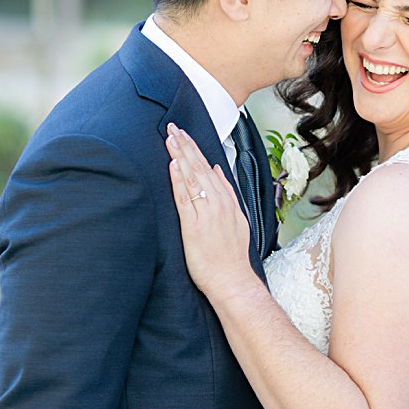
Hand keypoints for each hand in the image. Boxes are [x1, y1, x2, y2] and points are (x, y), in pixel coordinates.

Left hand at [166, 124, 254, 296]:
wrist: (232, 280)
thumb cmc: (231, 256)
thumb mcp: (237, 219)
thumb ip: (227, 193)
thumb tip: (217, 170)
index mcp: (227, 201)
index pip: (208, 168)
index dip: (194, 149)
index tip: (183, 134)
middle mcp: (218, 204)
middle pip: (199, 168)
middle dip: (185, 145)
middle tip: (172, 127)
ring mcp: (206, 214)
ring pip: (191, 179)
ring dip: (180, 156)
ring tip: (170, 138)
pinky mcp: (194, 227)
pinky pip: (185, 198)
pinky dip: (179, 180)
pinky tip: (173, 165)